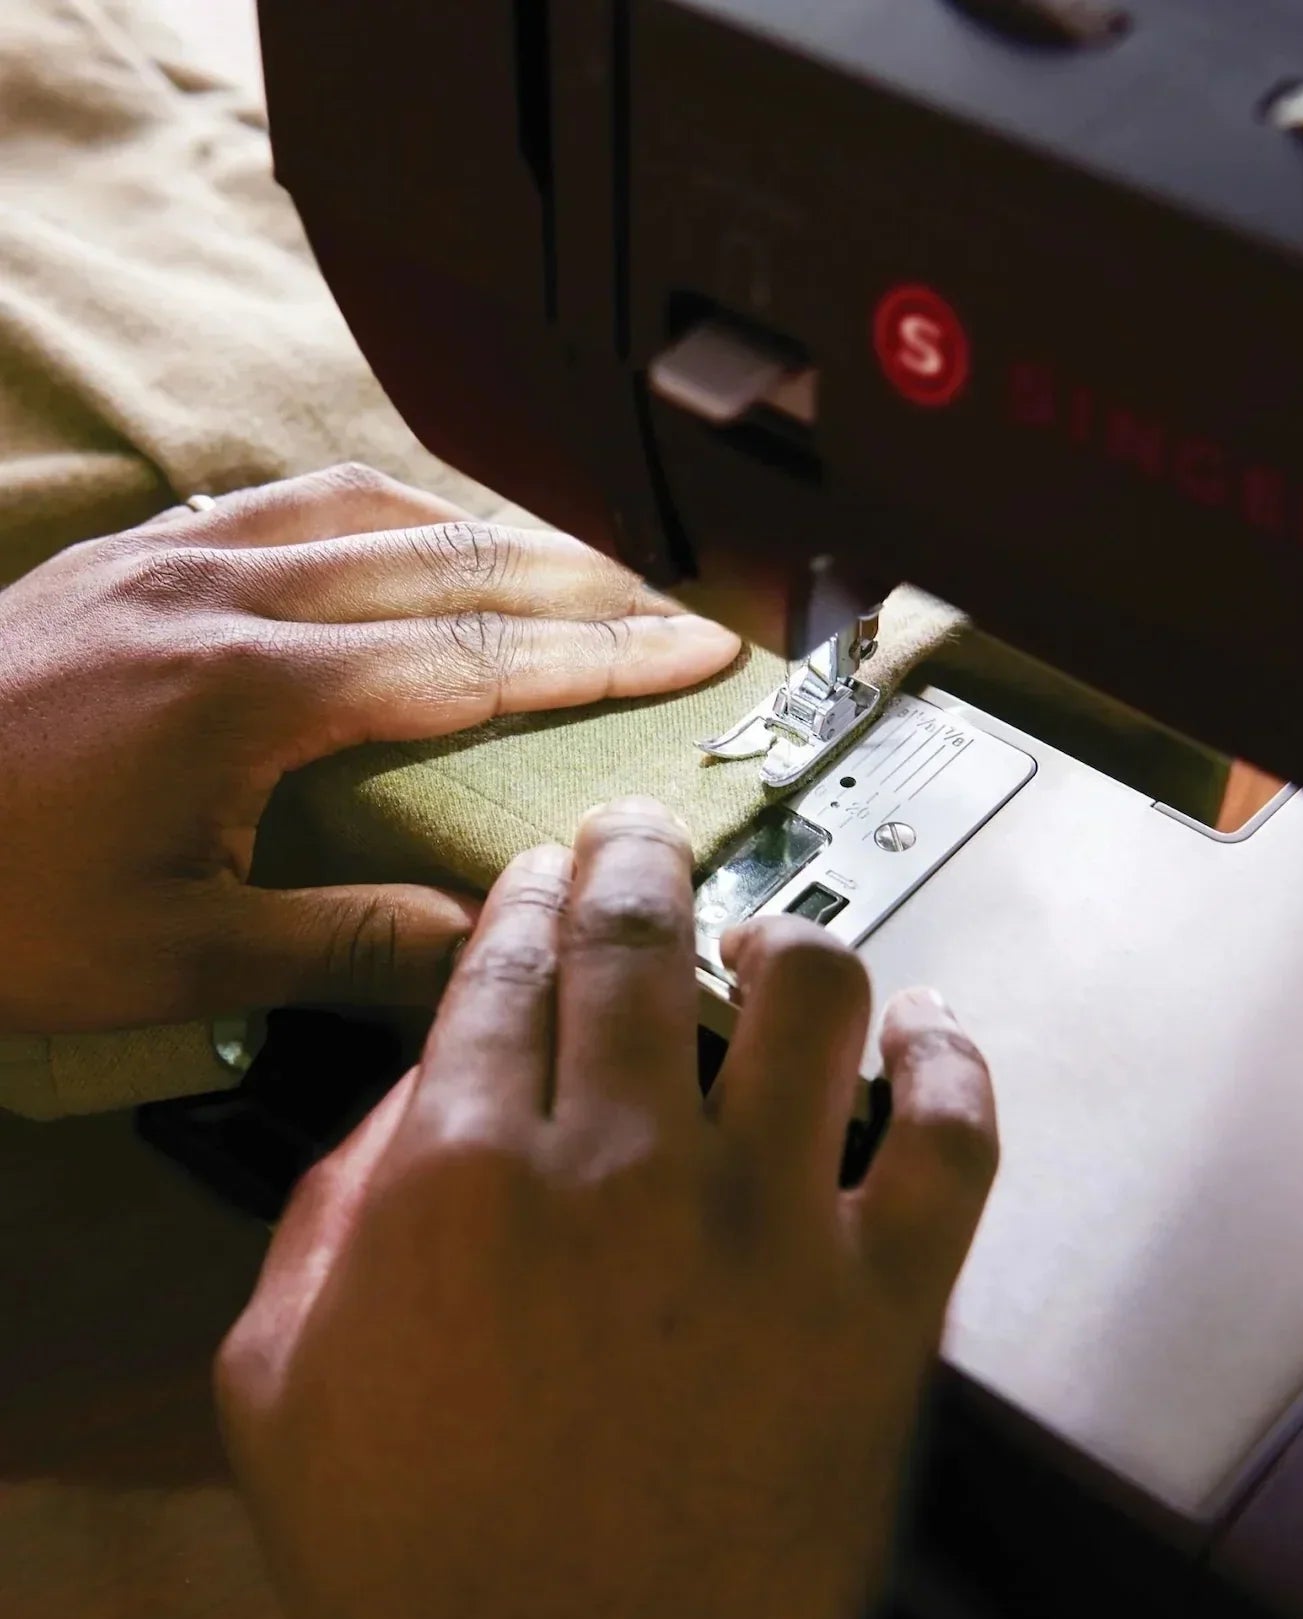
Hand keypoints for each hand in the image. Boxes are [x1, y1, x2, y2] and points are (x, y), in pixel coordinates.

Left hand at [0, 464, 739, 1032]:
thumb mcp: (173, 956)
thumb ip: (344, 944)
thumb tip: (482, 947)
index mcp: (250, 692)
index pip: (478, 655)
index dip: (606, 653)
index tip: (697, 647)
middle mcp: (221, 598)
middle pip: (451, 558)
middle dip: (584, 576)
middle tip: (673, 596)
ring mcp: (170, 563)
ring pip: (374, 506)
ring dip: (492, 530)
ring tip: (571, 564)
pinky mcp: (129, 559)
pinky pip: (288, 501)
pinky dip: (383, 510)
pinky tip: (408, 538)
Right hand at [215, 797, 998, 1618]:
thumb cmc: (410, 1574)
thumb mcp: (281, 1374)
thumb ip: (341, 1202)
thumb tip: (428, 1091)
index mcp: (464, 1174)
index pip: (510, 969)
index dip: (531, 902)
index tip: (546, 882)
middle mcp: (621, 1172)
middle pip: (642, 939)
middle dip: (638, 862)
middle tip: (646, 843)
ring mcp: (765, 1233)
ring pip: (809, 995)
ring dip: (788, 938)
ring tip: (774, 938)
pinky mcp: (879, 1312)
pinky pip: (950, 1134)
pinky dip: (952, 1058)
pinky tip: (930, 1030)